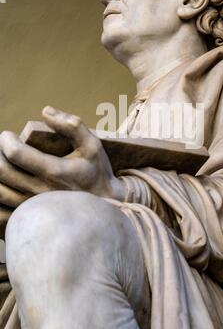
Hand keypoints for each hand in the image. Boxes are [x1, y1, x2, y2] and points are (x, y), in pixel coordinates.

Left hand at [0, 106, 126, 207]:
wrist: (105, 203)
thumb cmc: (96, 171)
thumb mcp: (92, 144)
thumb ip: (72, 125)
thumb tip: (45, 111)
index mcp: (54, 171)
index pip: (15, 154)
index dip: (6, 140)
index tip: (8, 135)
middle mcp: (40, 191)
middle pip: (1, 171)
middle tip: (4, 146)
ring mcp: (33, 207)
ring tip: (3, 163)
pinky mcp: (30, 217)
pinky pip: (1, 213)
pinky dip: (0, 194)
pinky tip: (5, 184)